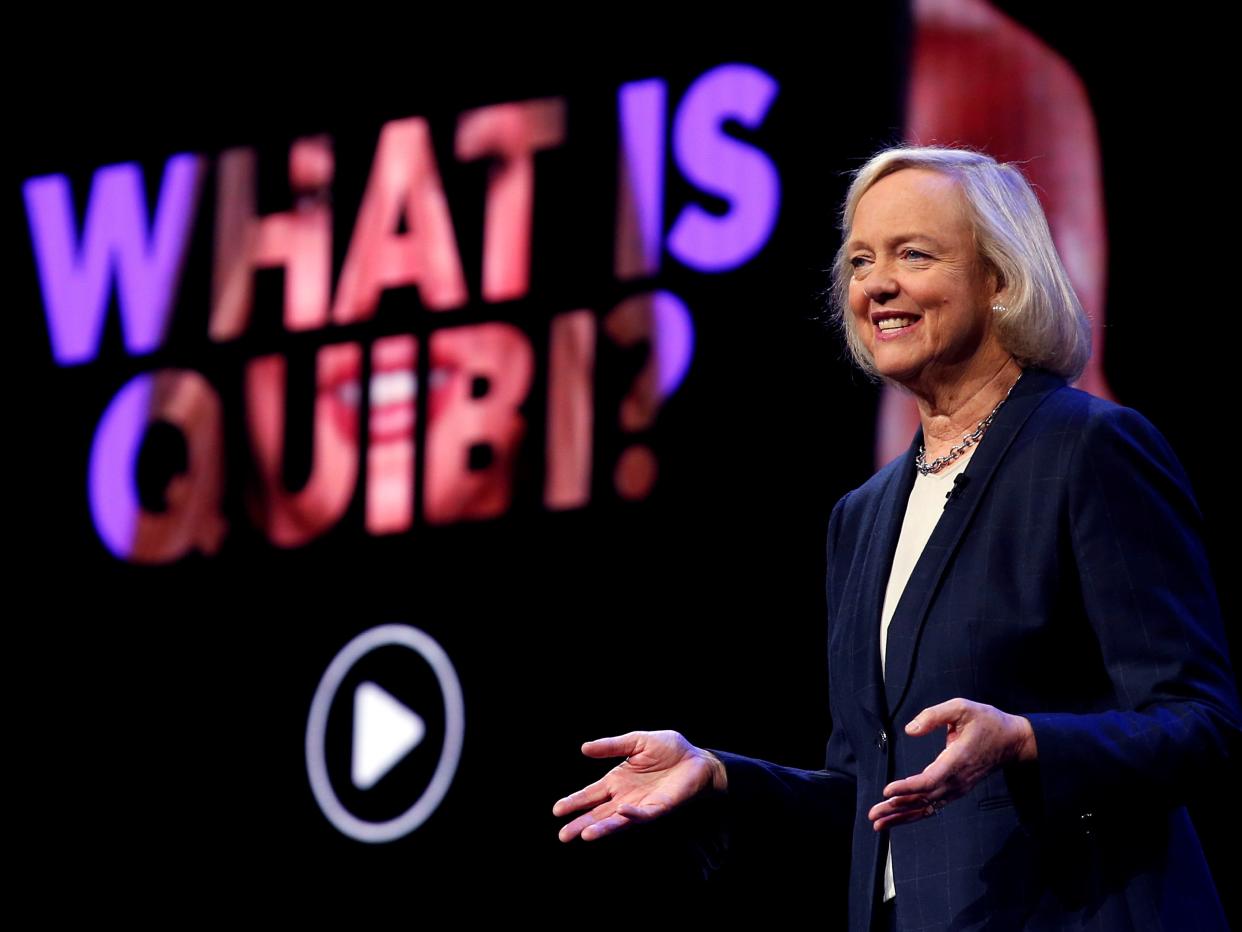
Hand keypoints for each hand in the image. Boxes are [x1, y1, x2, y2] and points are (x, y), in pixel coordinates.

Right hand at [553, 730, 726, 841]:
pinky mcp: (658, 808)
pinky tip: (621, 811)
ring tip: (585, 835)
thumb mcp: (636, 741)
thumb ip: (611, 746)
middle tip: (563, 836)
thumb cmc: (668, 750)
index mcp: (617, 781)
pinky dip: (632, 814)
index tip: (557, 810)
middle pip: (598, 813)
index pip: (591, 794)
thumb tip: (583, 747)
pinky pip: (643, 814)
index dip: (575, 802)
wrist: (696, 758)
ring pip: (616, 820)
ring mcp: (641, 805)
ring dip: (602, 827)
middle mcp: (625, 797)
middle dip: (581, 824)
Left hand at [867, 698, 1036, 830]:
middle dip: (896, 808)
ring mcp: (958, 788)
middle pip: (923, 799)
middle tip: (873, 815)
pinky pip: (934, 806)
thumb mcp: (961, 708)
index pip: (929, 780)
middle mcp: (957, 780)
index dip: (907, 788)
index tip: (887, 791)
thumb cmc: (987, 722)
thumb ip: (934, 715)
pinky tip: (900, 818)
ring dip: (902, 816)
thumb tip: (911, 729)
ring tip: (879, 823)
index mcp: (956, 760)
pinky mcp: (957, 790)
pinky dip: (915, 813)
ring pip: (927, 807)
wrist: (1012, 741)